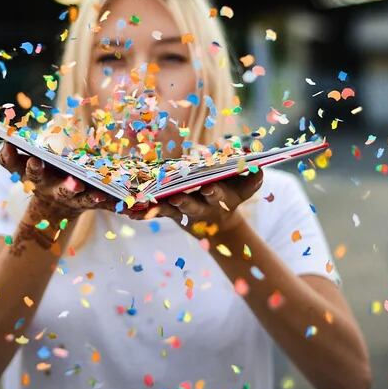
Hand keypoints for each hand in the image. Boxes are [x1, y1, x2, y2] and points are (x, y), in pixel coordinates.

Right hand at [0, 143, 114, 219]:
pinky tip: (125, 202)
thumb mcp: (20, 168)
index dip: (32, 167)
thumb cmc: (39, 176)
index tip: (34, 159)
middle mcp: (57, 192)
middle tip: (75, 183)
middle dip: (68, 187)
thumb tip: (6, 142)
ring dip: (92, 197)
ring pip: (85, 200)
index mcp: (39, 180)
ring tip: (101, 194)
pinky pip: (105, 204)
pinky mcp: (91, 203)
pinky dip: (116, 204)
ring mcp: (75, 199)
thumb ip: (9, 157)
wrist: (53, 209)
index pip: (32, 174)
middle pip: (62, 191)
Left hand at [125, 170, 263, 235]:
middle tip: (177, 197)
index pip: (216, 194)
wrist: (219, 223)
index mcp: (218, 199)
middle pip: (191, 205)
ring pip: (168, 210)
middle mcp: (199, 207)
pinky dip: (140, 213)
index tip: (209, 188)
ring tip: (144, 205)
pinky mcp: (167, 211)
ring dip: (157, 208)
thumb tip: (259, 165)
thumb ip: (253, 178)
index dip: (214, 192)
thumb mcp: (246, 188)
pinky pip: (153, 212)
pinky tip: (128, 212)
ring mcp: (182, 211)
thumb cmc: (233, 197)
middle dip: (185, 202)